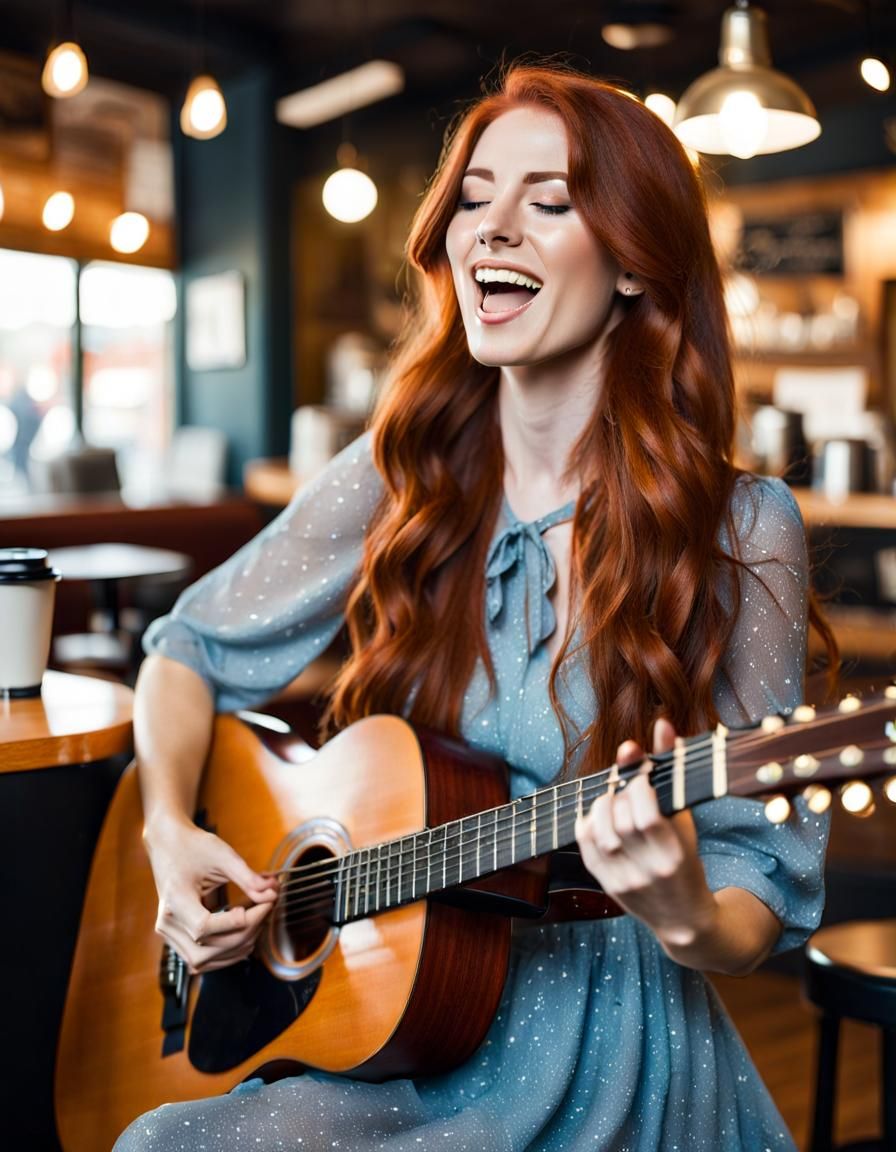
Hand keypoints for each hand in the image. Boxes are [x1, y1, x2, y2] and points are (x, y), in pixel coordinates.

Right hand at [144, 814, 278, 973]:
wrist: (169, 845)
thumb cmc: (192, 847)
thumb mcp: (222, 856)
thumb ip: (248, 878)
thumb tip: (272, 894)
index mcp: (174, 900)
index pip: (203, 927)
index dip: (235, 922)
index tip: (262, 904)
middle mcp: (167, 923)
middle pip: (206, 949)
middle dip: (244, 934)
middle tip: (266, 908)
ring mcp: (170, 934)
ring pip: (204, 961)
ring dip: (237, 947)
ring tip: (259, 921)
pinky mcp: (178, 938)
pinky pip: (202, 959)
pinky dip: (227, 951)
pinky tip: (246, 934)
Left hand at [574, 718, 717, 952]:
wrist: (682, 919)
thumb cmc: (687, 861)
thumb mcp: (685, 819)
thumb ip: (671, 770)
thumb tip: (661, 724)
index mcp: (674, 856)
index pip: (646, 815)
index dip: (638, 786)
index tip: (641, 776)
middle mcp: (647, 871)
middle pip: (620, 820)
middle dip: (619, 793)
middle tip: (627, 786)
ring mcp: (623, 881)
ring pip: (599, 831)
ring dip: (601, 805)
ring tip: (614, 799)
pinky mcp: (605, 886)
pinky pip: (584, 846)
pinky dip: (587, 822)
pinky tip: (599, 814)